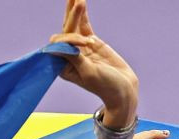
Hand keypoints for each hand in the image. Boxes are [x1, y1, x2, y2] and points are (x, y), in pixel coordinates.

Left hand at [50, 0, 137, 123]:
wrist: (123, 89)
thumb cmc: (106, 86)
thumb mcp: (90, 73)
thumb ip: (74, 58)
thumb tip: (55, 45)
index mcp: (63, 67)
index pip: (60, 45)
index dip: (70, 39)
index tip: (86, 43)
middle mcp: (68, 56)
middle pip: (65, 31)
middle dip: (70, 16)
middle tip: (77, 0)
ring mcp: (79, 47)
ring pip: (73, 25)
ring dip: (74, 10)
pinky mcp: (90, 42)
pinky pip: (84, 25)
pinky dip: (82, 14)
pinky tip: (80, 2)